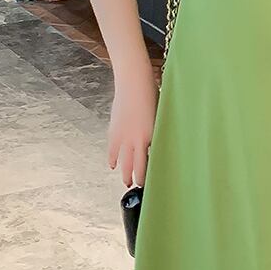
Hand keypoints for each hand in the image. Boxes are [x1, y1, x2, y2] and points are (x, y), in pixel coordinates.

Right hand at [107, 67, 159, 187]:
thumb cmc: (150, 95)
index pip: (150, 162)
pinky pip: (112, 150)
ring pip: (123, 160)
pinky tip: (113, 165)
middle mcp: (136, 139)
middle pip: (136, 165)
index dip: (150, 173)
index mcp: (151, 136)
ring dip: (124, 172)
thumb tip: (155, 143)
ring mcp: (123, 136)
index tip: (153, 182)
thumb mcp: (158, 116)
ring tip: (126, 182)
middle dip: (137, 178)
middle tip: (138, 187)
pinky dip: (112, 158)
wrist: (134, 82)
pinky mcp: (114, 130)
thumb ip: (156, 131)